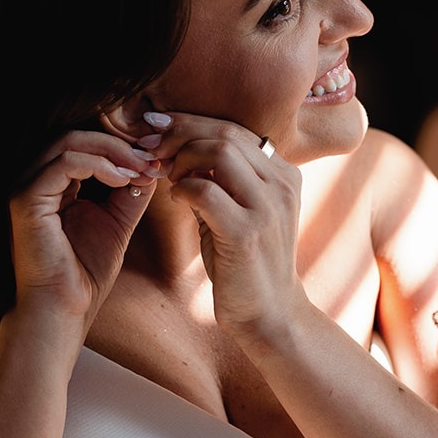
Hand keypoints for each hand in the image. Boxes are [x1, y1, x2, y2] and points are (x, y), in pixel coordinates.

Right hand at [9, 130, 164, 321]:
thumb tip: (150, 165)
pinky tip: (123, 180)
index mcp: (50, 185)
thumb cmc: (85, 274)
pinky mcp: (25, 199)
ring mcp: (24, 187)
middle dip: (119, 144)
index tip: (154, 159)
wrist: (65, 310)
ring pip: (69, 141)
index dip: (120, 146)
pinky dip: (99, 165)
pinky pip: (65, 163)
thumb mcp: (116, 223)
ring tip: (141, 169)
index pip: (82, 145)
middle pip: (76, 136)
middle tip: (152, 158)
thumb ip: (128, 193)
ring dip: (113, 151)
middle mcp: (32, 180)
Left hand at [163, 117, 304, 339]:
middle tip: (153, 149)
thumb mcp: (239, 212)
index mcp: (284, 175)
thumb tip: (175, 147)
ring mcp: (268, 208)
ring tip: (169, 176)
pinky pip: (205, 191)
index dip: (192, 123)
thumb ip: (219, 180)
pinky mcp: (247, 233)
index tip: (159, 128)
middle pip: (226, 134)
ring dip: (183, 159)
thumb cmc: (246, 263)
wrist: (269, 314)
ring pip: (219, 153)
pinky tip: (176, 199)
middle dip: (181, 135)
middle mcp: (283, 185)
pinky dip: (182, 189)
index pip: (235, 129)